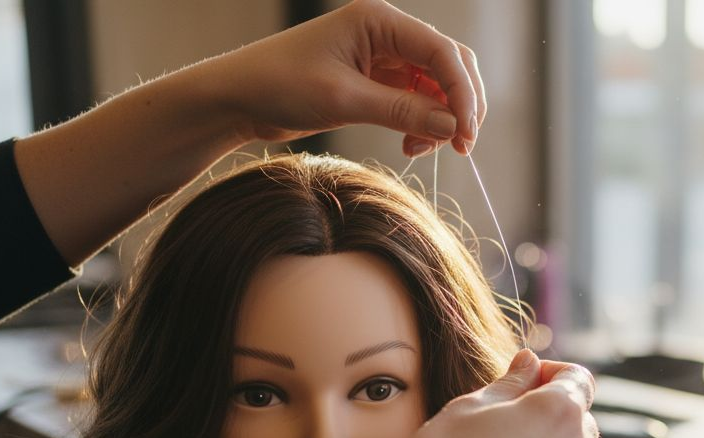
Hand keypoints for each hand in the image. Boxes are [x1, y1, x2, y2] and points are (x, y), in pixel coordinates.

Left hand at [202, 0, 484, 154]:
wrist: (238, 97)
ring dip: (441, 119)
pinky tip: (410, 144)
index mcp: (379, 21)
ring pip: (437, 86)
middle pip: (449, 65)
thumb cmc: (278, 85)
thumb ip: (402, 111)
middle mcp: (386, 33)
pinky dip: (423, 124)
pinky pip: (418, 100)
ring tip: (422, 150)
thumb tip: (452, 127)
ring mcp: (384, 56)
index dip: (462, 94)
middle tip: (461, 147)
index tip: (465, 134)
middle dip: (460, 105)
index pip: (441, 52)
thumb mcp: (343, 100)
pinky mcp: (377, 80)